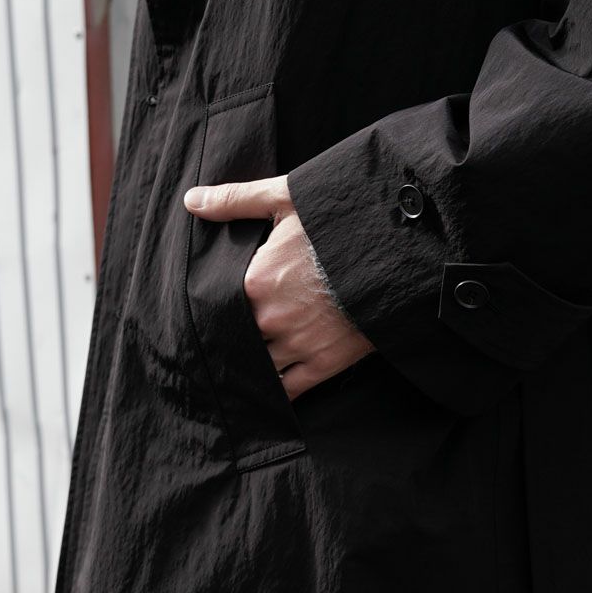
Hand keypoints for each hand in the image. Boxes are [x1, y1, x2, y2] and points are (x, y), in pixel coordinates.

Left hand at [184, 175, 374, 400]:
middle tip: (220, 343)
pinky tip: (265, 393)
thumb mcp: (286, 199)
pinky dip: (275, 393)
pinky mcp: (325, 363)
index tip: (211, 312)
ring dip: (251, 366)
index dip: (214, 310)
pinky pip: (289, 390)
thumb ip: (235, 201)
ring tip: (242, 366)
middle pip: (236, 339)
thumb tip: (191, 201)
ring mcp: (298, 345)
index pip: (218, 307)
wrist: (400, 250)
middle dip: (231, 340)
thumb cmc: (341, 221)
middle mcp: (270, 319)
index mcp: (255, 282)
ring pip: (258, 367)